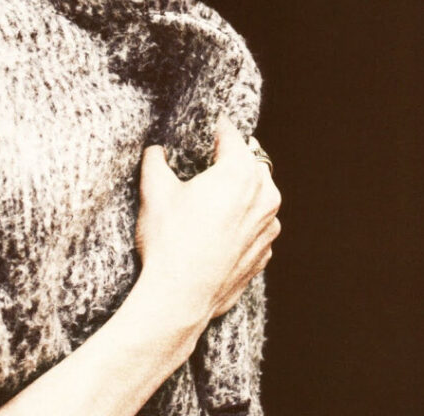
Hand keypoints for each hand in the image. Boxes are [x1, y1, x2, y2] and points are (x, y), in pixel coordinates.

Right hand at [135, 114, 280, 329]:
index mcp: (241, 172)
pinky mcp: (265, 253)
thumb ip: (155, 158)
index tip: (201, 123)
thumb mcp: (154, 190)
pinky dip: (241, 220)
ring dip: (239, 190)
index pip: (230, 133)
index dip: (212, 125)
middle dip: (228, 158)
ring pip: (258, 193)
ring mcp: (269, 227)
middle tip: (201, 163)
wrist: (178, 299)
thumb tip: (157, 150)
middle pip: (249, 161)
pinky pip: (256, 224)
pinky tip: (215, 229)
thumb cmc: (169, 241)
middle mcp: (265, 196)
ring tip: (208, 198)